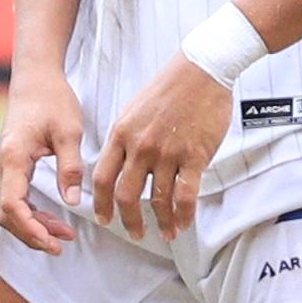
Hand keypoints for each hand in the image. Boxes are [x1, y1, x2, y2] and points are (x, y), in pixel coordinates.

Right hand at [0, 67, 86, 253]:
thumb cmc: (52, 99)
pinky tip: (53, 219)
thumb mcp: (68, 131)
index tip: (53, 242)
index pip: (12, 206)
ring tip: (64, 236)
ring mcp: (6, 167)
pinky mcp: (12, 166)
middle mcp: (3, 166)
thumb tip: (73, 202)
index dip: (31, 229)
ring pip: (11, 209)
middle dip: (33, 234)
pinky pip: (16, 198)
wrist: (36, 78)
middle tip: (62, 245)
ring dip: (34, 225)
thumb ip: (70, 167)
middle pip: (8, 214)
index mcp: (14, 158)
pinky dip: (32, 213)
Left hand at [87, 55, 233, 243]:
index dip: (101, 203)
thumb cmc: (169, 87)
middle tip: (135, 232)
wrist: (200, 70)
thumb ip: (124, 139)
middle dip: (129, 221)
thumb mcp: (133, 110)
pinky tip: (183, 222)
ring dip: (161, 222)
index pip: (102, 177)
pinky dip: (184, 214)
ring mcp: (167, 152)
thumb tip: (118, 165)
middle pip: (126, 195)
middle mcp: (141, 146)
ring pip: (158, 200)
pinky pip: (185, 194)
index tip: (104, 218)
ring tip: (166, 232)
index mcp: (122, 134)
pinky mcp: (194, 155)